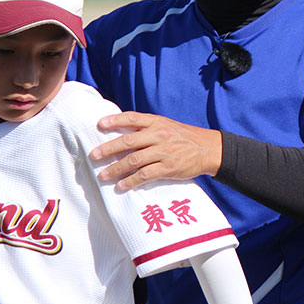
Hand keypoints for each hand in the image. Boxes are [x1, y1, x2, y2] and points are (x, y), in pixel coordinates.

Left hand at [90, 112, 221, 189]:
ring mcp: (164, 152)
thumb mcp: (167, 125)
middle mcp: (159, 135)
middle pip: (128, 141)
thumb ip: (148, 128)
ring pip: (134, 160)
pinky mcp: (168, 168)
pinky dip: (131, 181)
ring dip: (116, 169)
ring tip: (103, 175)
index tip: (100, 124)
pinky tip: (121, 185)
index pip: (133, 118)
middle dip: (109, 149)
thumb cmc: (184, 137)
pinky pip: (145, 175)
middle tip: (94, 155)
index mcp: (157, 122)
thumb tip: (123, 132)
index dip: (115, 120)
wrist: (208, 149)